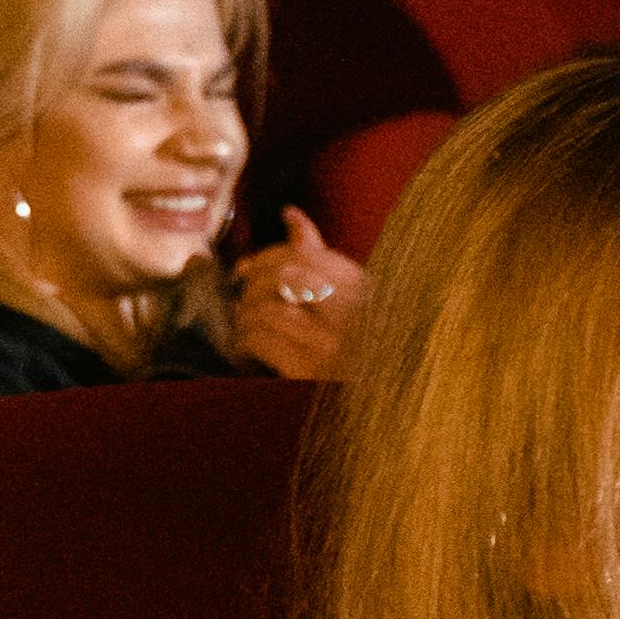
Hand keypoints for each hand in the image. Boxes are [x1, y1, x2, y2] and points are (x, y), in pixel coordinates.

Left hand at [231, 210, 366, 380]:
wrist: (378, 404)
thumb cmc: (360, 346)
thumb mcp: (350, 297)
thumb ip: (319, 255)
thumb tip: (290, 214)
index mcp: (364, 290)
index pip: (301, 255)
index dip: (265, 257)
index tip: (246, 269)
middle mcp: (351, 315)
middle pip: (282, 277)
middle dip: (251, 284)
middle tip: (241, 296)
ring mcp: (330, 345)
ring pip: (266, 308)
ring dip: (245, 314)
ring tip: (245, 322)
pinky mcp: (309, 373)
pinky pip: (261, 340)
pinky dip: (246, 340)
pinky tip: (249, 346)